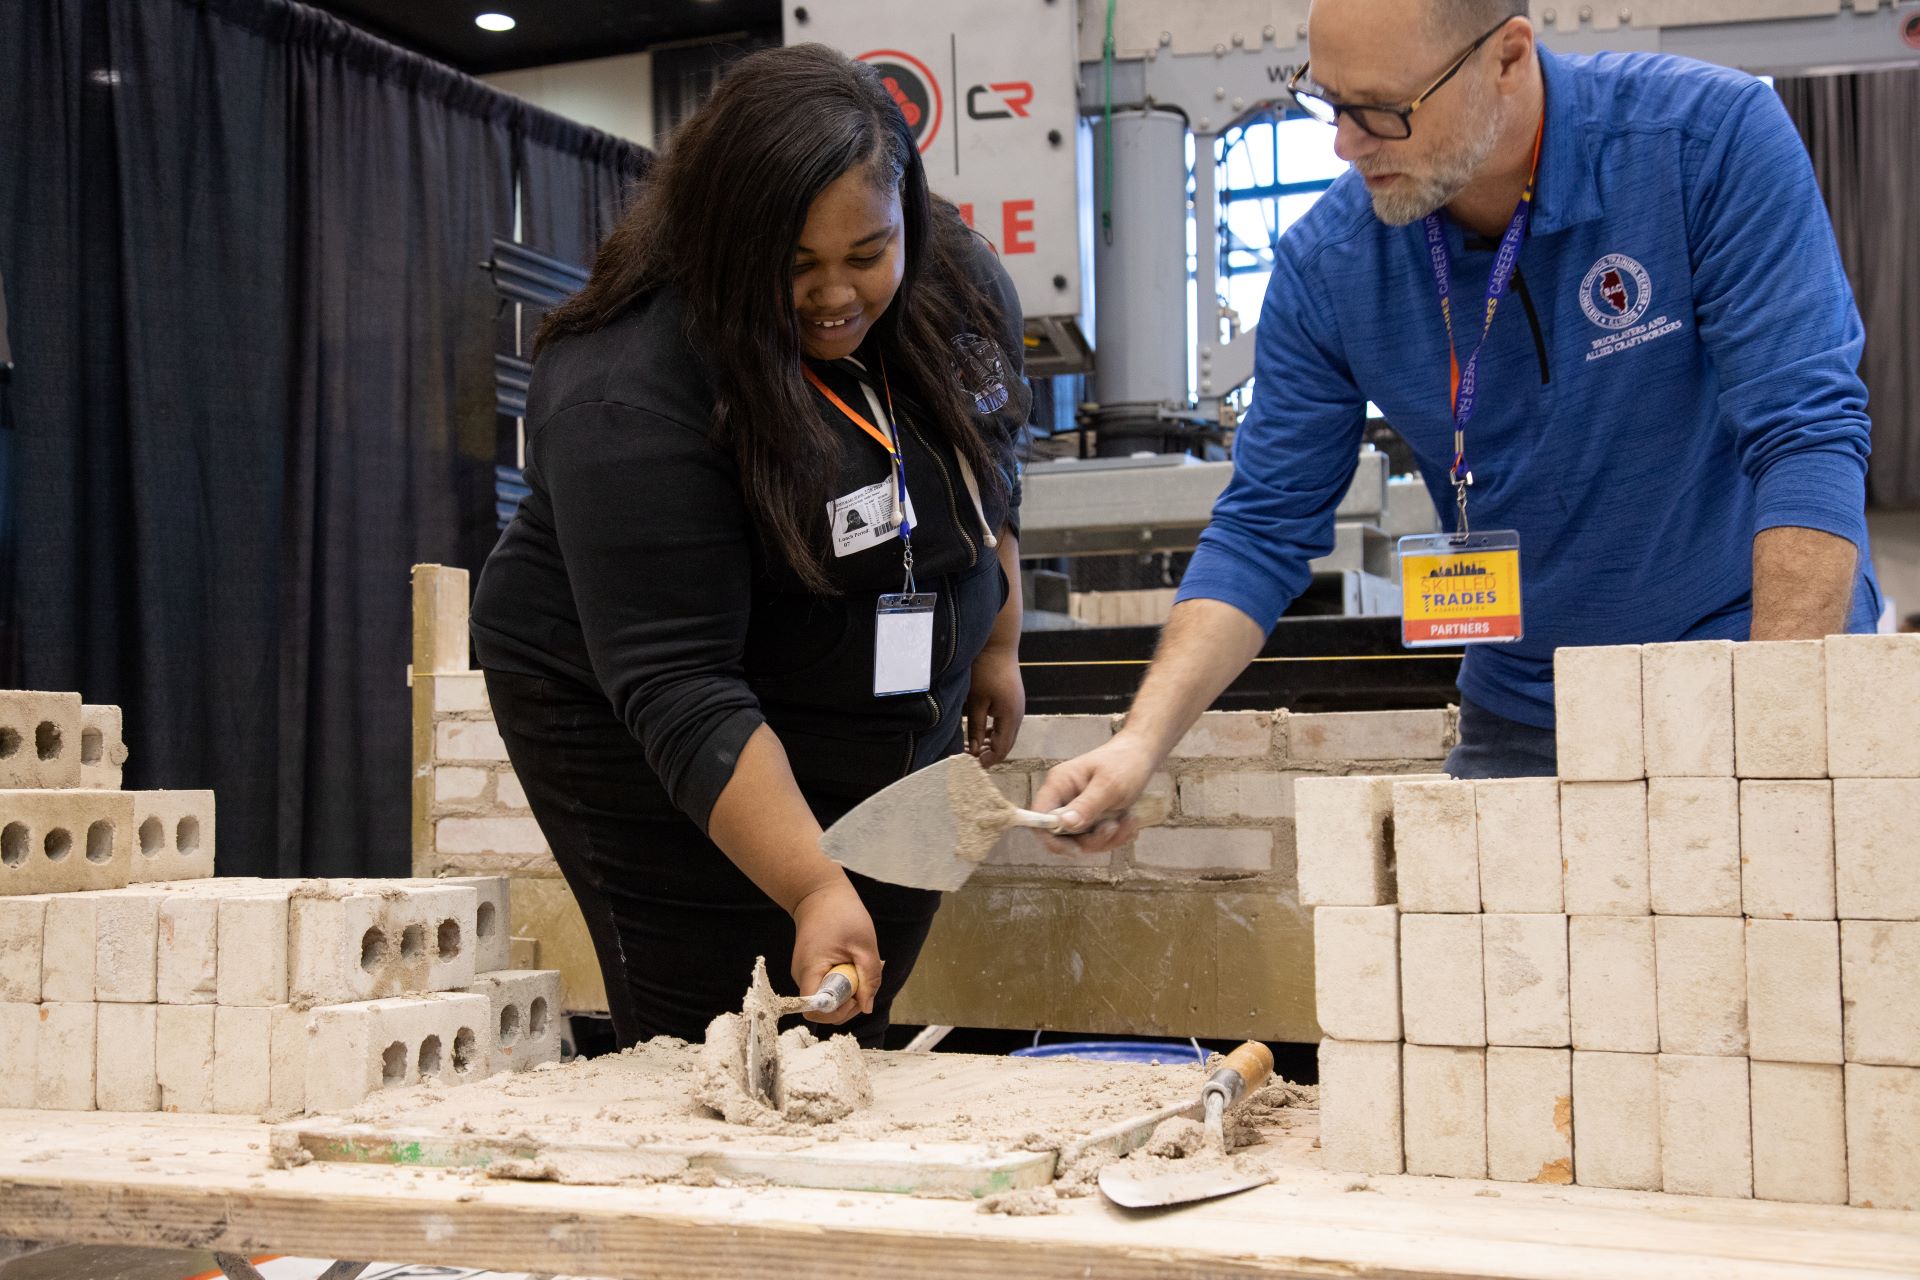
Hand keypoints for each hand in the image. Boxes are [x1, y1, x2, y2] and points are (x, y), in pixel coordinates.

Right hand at [789, 873, 880, 1025]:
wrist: (820, 894)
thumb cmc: (841, 914)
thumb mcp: (864, 946)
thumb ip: (869, 978)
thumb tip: (867, 1007)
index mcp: (811, 970)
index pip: (816, 1009)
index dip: (838, 1012)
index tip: (856, 997)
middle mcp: (802, 977)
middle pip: (823, 1008)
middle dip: (847, 1004)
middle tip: (865, 984)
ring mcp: (805, 974)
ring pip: (827, 998)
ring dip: (848, 992)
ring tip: (860, 969)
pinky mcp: (811, 970)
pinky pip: (827, 986)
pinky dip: (843, 983)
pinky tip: (853, 965)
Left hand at [964, 644, 1025, 765]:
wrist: (998, 645)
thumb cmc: (985, 670)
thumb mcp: (976, 701)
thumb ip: (976, 728)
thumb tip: (974, 751)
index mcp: (1011, 717)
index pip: (1002, 749)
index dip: (988, 760)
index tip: (972, 766)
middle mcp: (1018, 715)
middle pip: (1007, 744)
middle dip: (991, 755)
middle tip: (972, 762)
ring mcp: (1018, 708)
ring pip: (1007, 735)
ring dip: (992, 744)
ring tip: (974, 750)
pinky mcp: (1014, 701)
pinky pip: (1007, 724)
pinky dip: (995, 733)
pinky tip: (982, 734)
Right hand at [1031, 733, 1160, 854]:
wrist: (1142, 755)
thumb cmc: (1125, 763)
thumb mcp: (1109, 785)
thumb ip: (1086, 805)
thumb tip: (1063, 824)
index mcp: (1058, 784)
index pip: (1038, 819)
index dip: (1051, 839)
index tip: (1077, 849)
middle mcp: (1063, 798)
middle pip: (1062, 836)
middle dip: (1091, 840)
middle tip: (1114, 827)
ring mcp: (1076, 809)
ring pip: (1081, 841)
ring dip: (1108, 838)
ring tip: (1129, 820)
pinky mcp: (1090, 818)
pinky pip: (1096, 839)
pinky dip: (1115, 837)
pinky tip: (1129, 821)